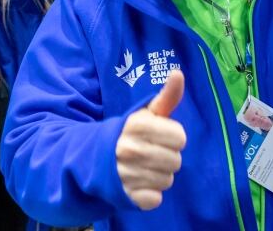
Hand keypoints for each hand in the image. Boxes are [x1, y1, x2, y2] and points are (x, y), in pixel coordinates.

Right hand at [116, 70, 186, 209]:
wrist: (92, 156)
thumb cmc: (128, 132)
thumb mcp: (145, 113)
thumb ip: (166, 97)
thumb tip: (179, 73)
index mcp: (138, 125)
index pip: (180, 138)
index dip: (173, 137)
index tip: (159, 136)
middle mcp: (131, 148)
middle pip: (176, 161)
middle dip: (167, 157)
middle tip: (151, 153)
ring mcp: (126, 173)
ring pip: (167, 180)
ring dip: (159, 176)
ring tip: (143, 168)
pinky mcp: (125, 195)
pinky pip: (155, 199)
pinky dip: (150, 194)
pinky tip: (138, 184)